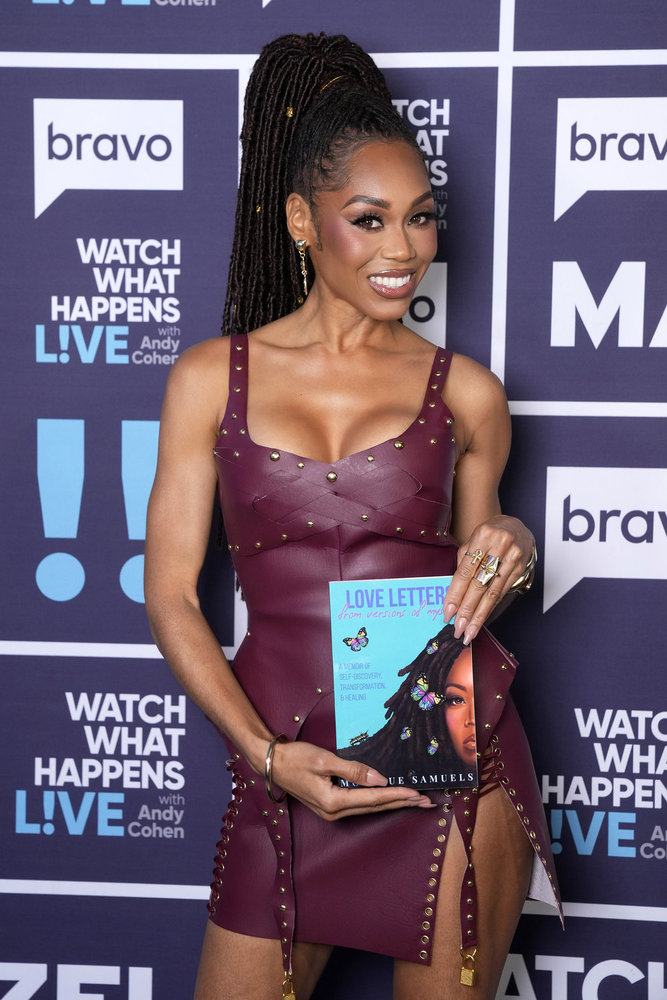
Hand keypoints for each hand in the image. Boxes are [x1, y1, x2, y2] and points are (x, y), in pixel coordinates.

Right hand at [270, 740, 434, 820]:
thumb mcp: (324, 760)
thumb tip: (380, 778)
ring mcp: (332, 811)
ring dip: (393, 802)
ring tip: (415, 800)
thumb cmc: (295, 758)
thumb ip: (353, 770)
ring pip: (369, 807)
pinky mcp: (330, 805)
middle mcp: (334, 812)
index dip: (397, 795)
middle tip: (427, 802)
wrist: (272, 763)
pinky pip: (360, 804)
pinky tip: (389, 797)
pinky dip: (378, 800)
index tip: (417, 793)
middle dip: (402, 803)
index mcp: (333, 802)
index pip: (373, 798)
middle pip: (375, 807)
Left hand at [443, 515, 533, 645]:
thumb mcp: (472, 541)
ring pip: (493, 592)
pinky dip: (491, 607)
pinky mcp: (521, 569)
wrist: (515, 527)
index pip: (465, 572)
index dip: (455, 594)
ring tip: (470, 631)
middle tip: (458, 628)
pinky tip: (482, 618)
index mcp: (482, 536)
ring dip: (480, 614)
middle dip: (467, 610)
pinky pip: (503, 592)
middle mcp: (500, 546)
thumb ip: (463, 564)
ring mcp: (513, 558)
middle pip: (480, 584)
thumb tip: (452, 594)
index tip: (448, 613)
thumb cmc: (488, 535)